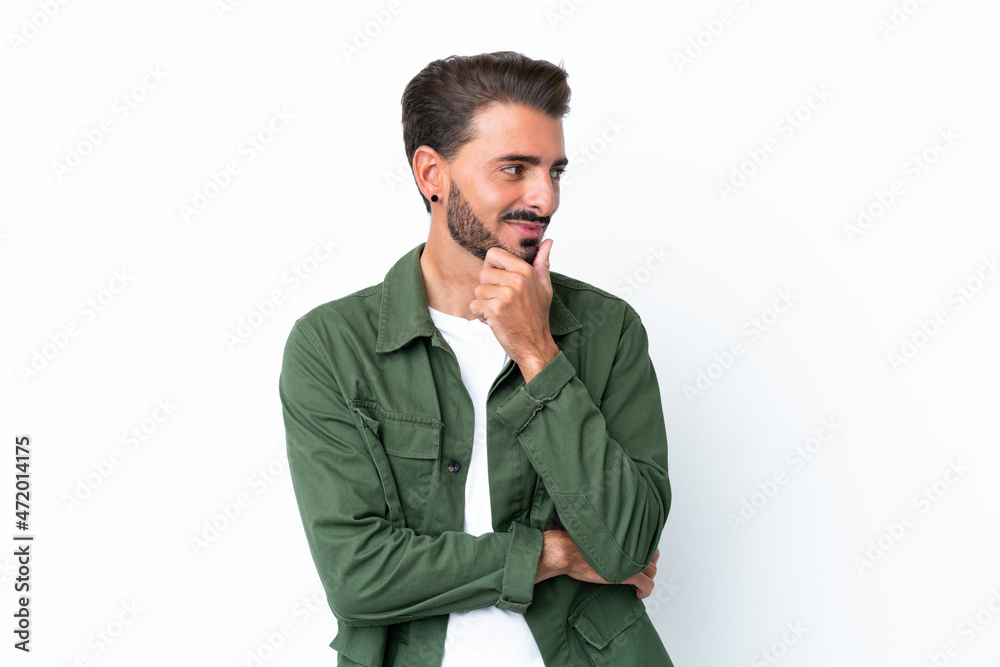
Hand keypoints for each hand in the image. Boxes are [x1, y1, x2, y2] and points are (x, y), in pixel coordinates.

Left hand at [469, 239, 558, 382]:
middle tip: (502, 302)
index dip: (492, 268)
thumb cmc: (537, 317)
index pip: (493, 254)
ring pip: (477, 291)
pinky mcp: (495, 309)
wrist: (535, 344)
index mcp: (525, 270)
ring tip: (500, 312)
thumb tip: (548, 242)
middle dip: (487, 289)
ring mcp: (506, 295)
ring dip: (484, 304)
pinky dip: (481, 316)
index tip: (499, 281)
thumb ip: (542, 263)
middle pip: (483, 273)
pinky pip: (474, 306)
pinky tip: (496, 320)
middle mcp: (516, 280)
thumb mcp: (544, 287)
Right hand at [536, 530, 660, 598]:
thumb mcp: (597, 538)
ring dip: (648, 579)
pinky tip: (639, 594)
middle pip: (653, 557)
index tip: (640, 559)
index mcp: (624, 535)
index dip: (647, 553)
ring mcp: (631, 561)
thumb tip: (611, 544)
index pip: (647, 543)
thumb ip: (610, 540)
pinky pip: (647, 585)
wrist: (568, 553)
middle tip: (641, 572)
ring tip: (640, 583)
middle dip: (649, 566)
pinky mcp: (629, 575)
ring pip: (652, 572)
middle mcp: (631, 546)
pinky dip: (646, 591)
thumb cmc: (576, 545)